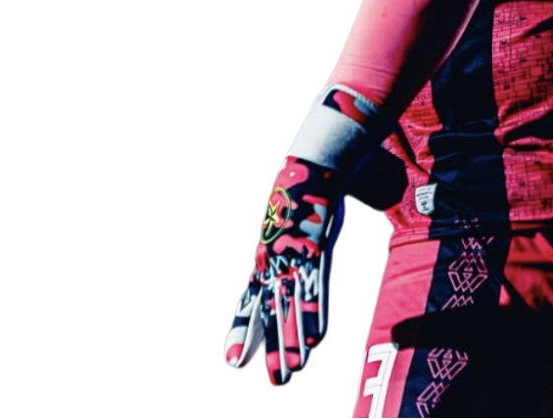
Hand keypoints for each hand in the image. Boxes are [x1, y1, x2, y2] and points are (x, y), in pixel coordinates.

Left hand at [224, 156, 345, 385]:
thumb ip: (273, 263)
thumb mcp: (278, 235)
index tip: (233, 363)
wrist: (309, 170)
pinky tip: (319, 338)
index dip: (241, 332)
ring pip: (295, 306)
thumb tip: (272, 276)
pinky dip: (318, 313)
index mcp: (261, 261)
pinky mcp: (319, 248)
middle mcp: (276, 263)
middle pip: (274, 313)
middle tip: (278, 383)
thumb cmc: (294, 205)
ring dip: (296, 340)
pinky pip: (318, 287)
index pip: (249, 303)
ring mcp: (298, 257)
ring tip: (297, 370)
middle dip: (274, 349)